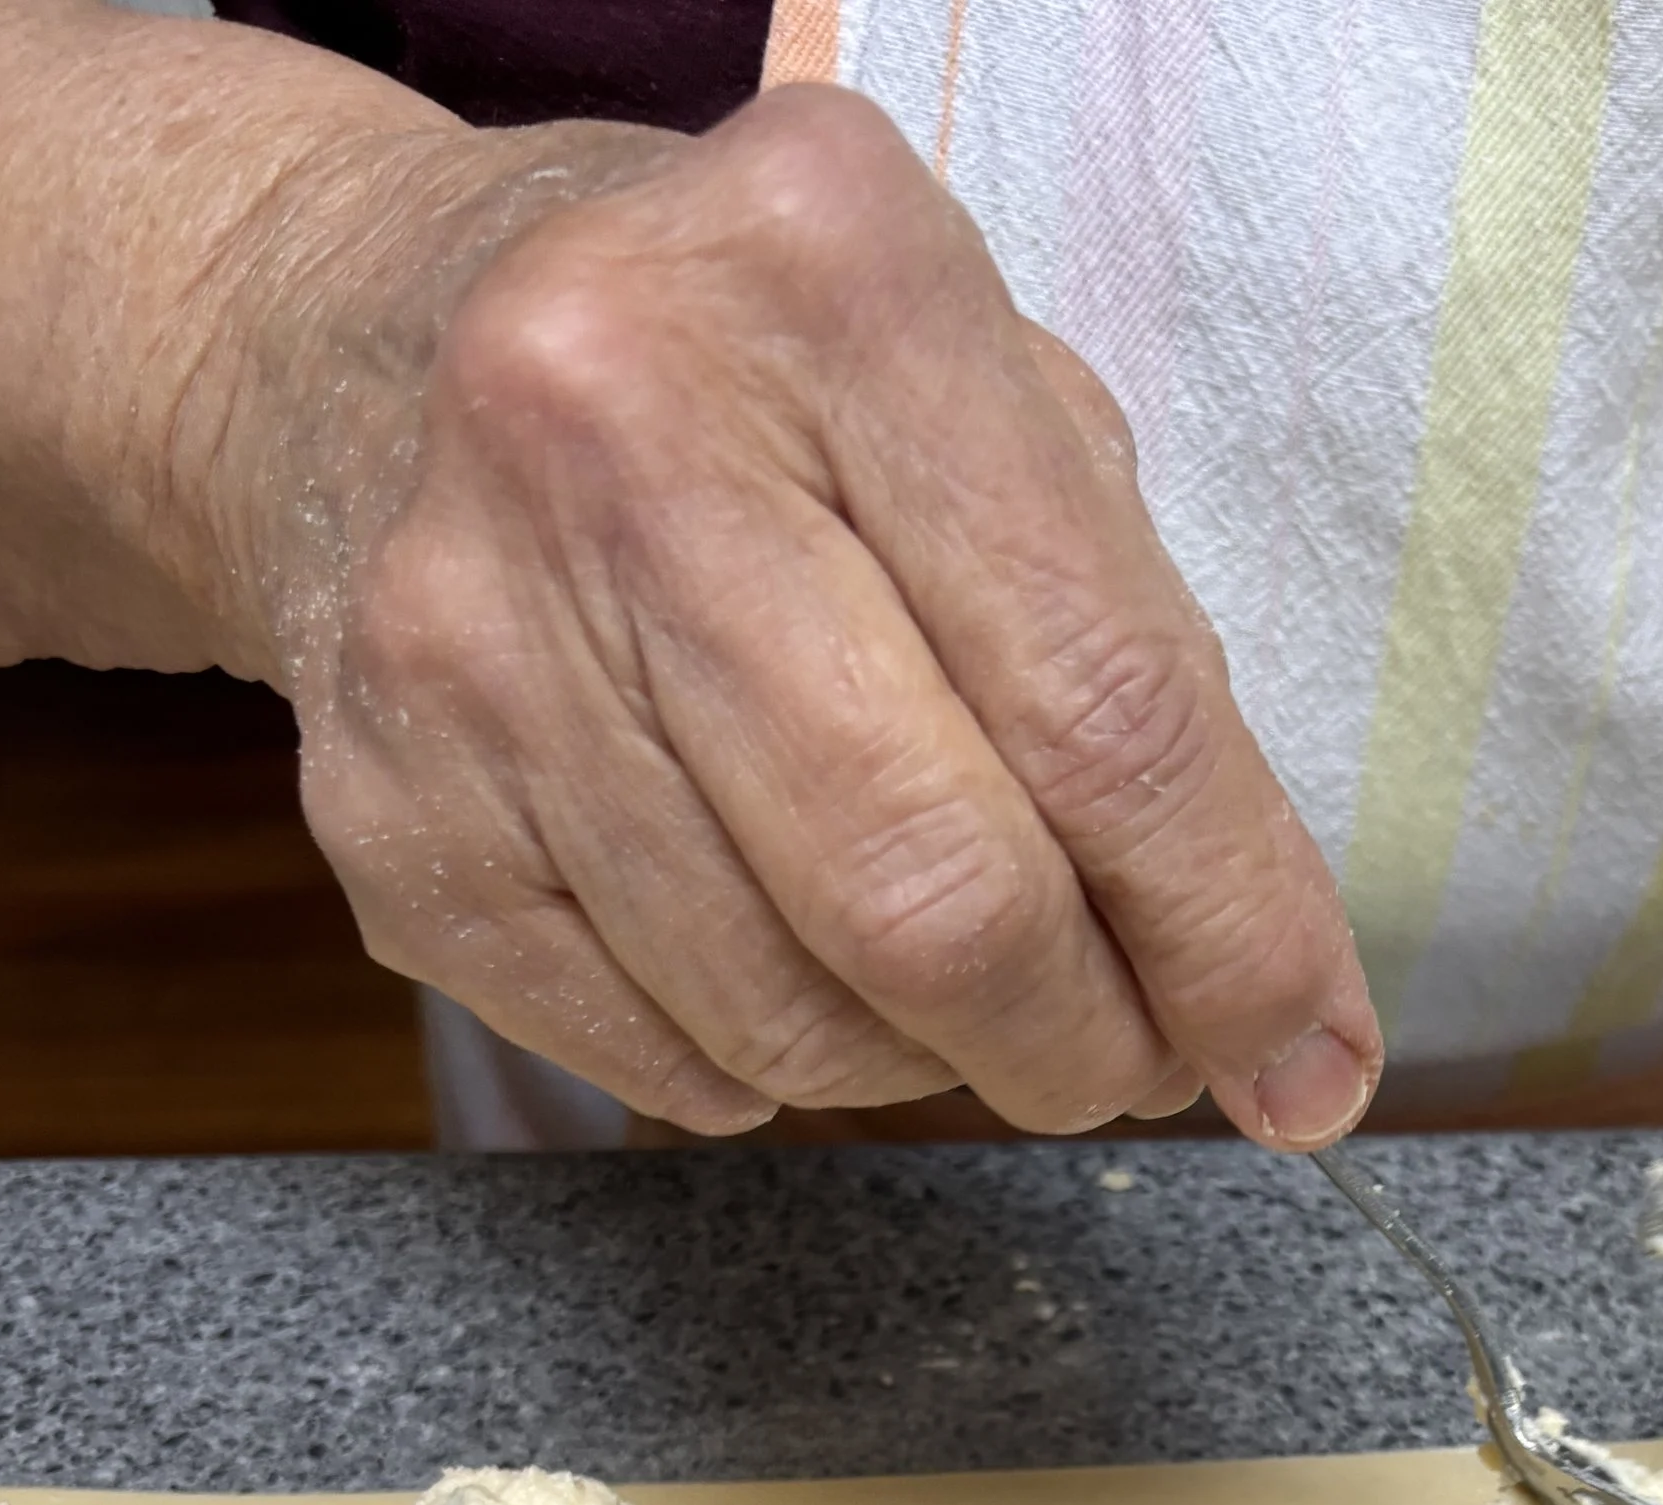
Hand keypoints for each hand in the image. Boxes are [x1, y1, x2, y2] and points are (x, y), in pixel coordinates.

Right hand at [221, 90, 1381, 1141]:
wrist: (355, 347)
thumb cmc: (753, 391)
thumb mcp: (982, 403)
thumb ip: (1142, 669)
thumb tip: (1276, 1011)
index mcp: (836, 281)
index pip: (1106, 708)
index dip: (1235, 935)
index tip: (1307, 1062)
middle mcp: (620, 435)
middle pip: (941, 896)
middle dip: (1087, 1041)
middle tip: (1133, 1058)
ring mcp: (471, 639)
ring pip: (799, 1016)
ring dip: (932, 1062)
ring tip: (953, 981)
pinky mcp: (386, 818)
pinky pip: (662, 1060)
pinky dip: (771, 1065)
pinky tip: (778, 950)